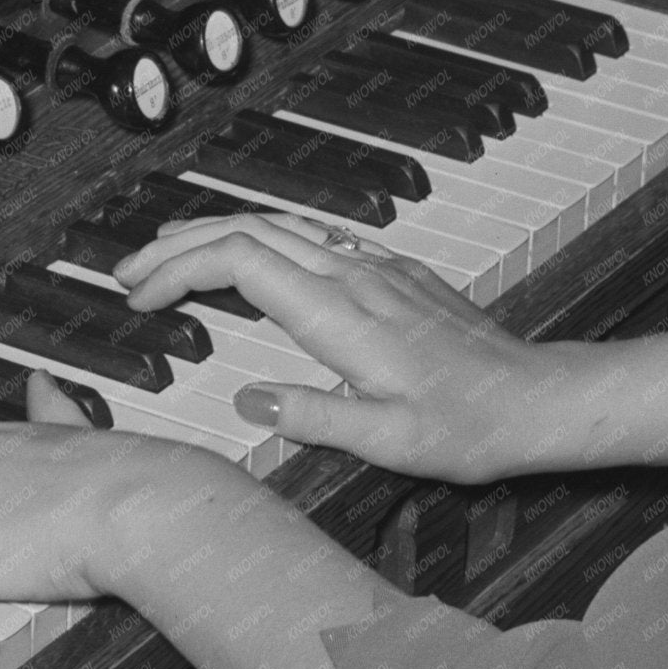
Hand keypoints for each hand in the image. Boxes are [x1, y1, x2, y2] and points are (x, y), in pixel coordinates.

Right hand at [114, 213, 568, 482]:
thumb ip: (313, 418)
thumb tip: (248, 399)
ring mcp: (378, 270)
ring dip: (219, 233)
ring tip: (170, 256)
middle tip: (130, 273)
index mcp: (342, 315)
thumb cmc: (471, 426)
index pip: (241, 261)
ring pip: (283, 226)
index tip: (141, 298)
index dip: (179, 269)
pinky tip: (253, 257)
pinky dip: (266, 240)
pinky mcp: (396, 275)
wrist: (537, 400)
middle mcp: (357, 279)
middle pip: (250, 229)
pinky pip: (316, 238)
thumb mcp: (387, 442)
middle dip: (180, 243)